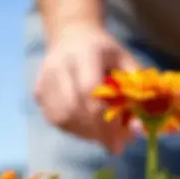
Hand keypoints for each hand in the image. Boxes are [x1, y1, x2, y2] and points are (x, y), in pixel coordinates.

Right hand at [34, 23, 140, 154]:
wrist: (73, 34)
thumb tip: (141, 128)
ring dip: (84, 133)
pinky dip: (72, 129)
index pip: (90, 90)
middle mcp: (60, 64)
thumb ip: (136, 91)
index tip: (120, 141)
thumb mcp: (127, 61)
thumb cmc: (106, 52)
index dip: (105, 119)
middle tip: (114, 144)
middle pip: (73, 107)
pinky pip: (53, 117)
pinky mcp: (38, 89)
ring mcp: (45, 77)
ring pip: (61, 116)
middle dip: (96, 131)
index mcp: (86, 53)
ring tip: (103, 135)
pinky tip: (87, 128)